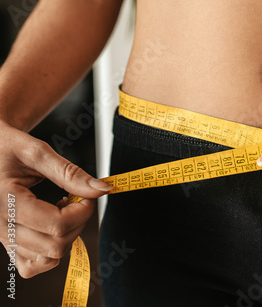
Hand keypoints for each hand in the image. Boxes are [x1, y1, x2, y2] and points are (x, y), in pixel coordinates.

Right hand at [0, 120, 110, 277]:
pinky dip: (50, 252)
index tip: (86, 195)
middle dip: (78, 223)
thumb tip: (101, 189)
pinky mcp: (5, 243)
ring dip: (66, 237)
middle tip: (76, 200)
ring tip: (60, 210)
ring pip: (47, 259)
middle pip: (55, 245)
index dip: (83, 211)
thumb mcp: (36, 152)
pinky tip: (52, 227)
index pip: (57, 224)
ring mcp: (1, 237)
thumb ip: (70, 173)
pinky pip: (31, 266)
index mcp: (5, 200)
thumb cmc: (5, 146)